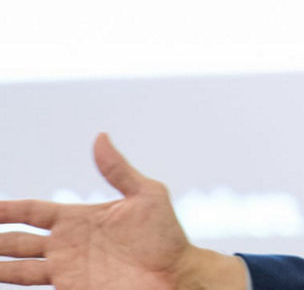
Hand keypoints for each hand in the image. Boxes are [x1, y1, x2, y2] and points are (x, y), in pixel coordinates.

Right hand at [0, 134, 245, 288]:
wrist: (177, 274)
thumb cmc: (166, 236)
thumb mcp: (146, 195)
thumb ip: (118, 170)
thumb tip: (101, 137)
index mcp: (78, 219)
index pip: (31, 212)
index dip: (6, 210)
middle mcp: (66, 245)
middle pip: (16, 241)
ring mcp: (67, 270)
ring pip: (17, 269)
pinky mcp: (71, 289)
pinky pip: (33, 288)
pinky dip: (14, 284)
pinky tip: (1, 278)